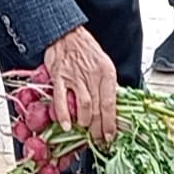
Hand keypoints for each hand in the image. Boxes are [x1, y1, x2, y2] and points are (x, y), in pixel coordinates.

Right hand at [42, 26, 119, 143]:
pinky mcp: (59, 77)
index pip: (111, 104)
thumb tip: (113, 107)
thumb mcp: (104, 63)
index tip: (110, 136)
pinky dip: (63, 115)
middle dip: (98, 129)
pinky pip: (62, 99)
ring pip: (83, 106)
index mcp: (107, 72)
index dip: (110, 123)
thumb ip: (108, 84)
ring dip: (84, 123)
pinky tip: (66, 125)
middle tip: (99, 140)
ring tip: (85, 130)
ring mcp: (75, 77)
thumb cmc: (86, 49)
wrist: (66, 33)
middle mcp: (92, 75)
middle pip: (97, 109)